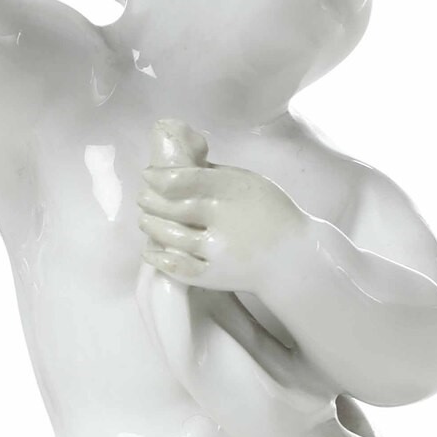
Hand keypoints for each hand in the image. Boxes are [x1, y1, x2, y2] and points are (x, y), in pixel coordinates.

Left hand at [140, 128, 305, 290]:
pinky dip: (160, 259)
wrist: (293, 259)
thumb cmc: (270, 214)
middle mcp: (223, 219)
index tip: (148, 175)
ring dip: (151, 226)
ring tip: (145, 219)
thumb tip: (178, 161)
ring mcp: (218, 250)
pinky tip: (150, 251)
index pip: (186, 180)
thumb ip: (216, 174)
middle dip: (150, 200)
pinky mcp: (214, 275)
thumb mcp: (250, 183)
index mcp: (233, 191)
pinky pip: (179, 268)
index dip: (160, 177)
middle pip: (173, 207)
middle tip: (143, 197)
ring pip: (171, 236)